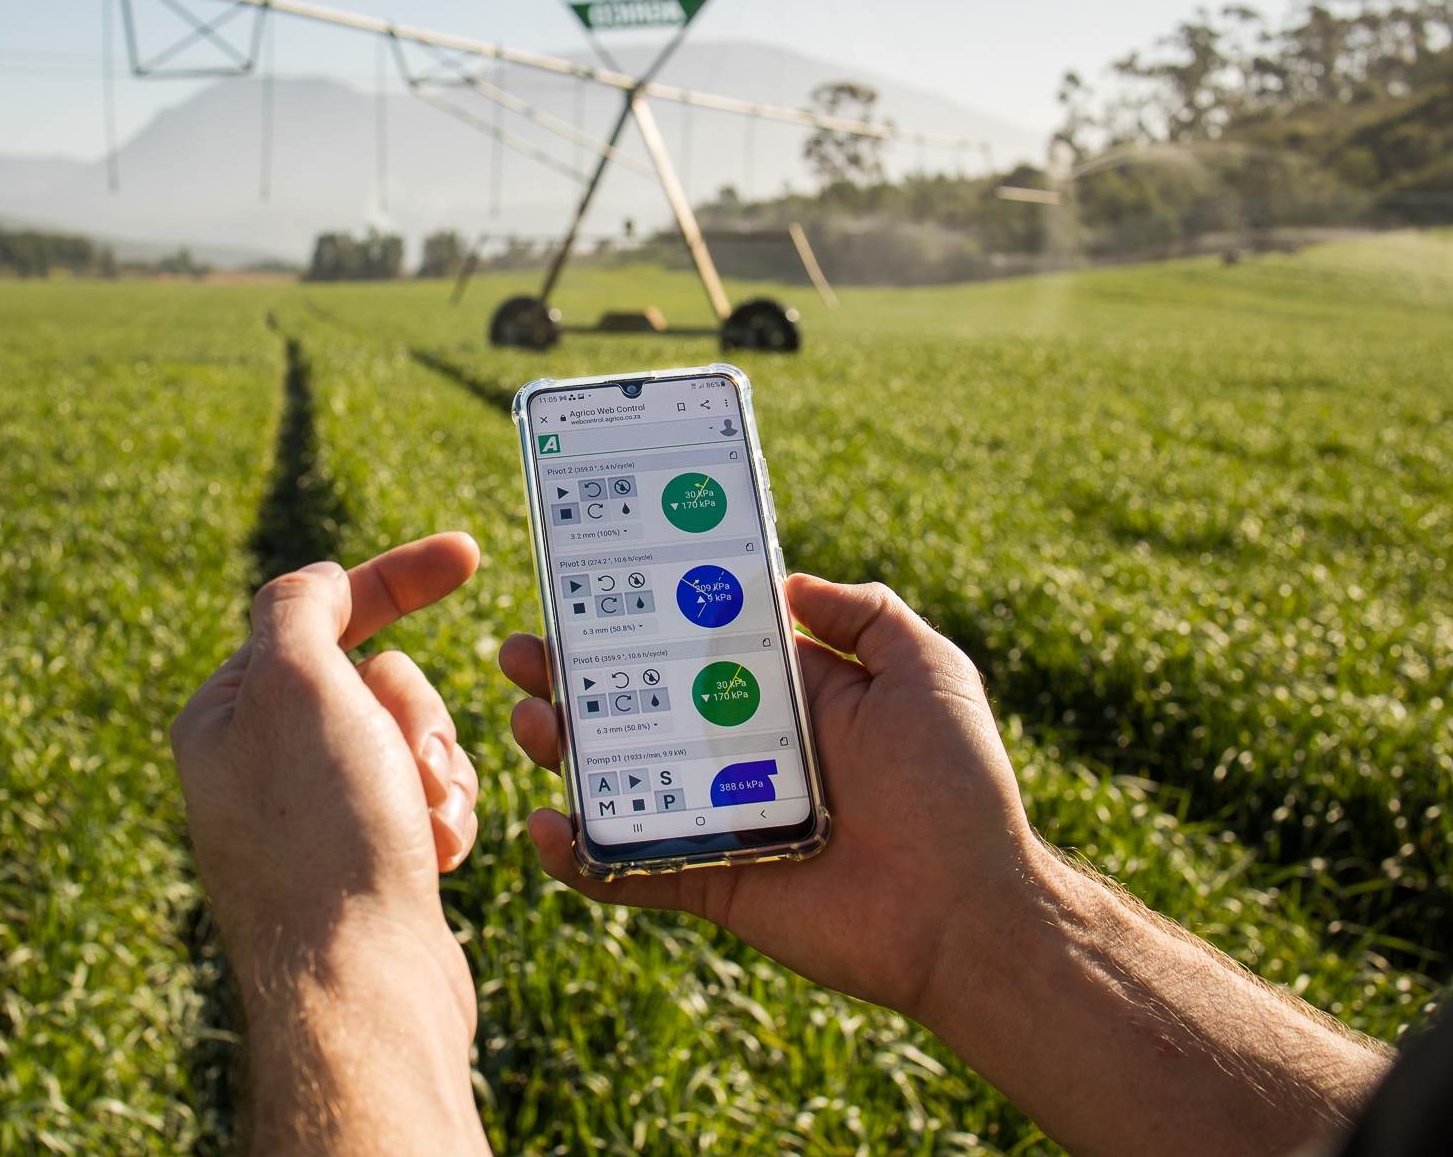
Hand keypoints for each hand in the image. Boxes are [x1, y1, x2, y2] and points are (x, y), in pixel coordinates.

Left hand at [172, 533, 488, 1155]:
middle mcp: (262, 765)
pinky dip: (443, 818)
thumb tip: (319, 583)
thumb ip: (300, 607)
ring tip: (423, 823)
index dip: (396, 577)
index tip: (469, 552)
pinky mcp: (365, 864)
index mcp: (227, 716)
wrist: (363, 987)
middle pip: (378, 679)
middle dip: (415, 712)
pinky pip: (427, 802)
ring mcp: (315, 818)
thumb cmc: (326, 835)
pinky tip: (435, 858)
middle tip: (406, 764)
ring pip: (412, 739)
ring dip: (436, 769)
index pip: (317, 613)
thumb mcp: (294, 685)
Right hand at [501, 573, 1033, 1014]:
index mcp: (786, 697)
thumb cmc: (958, 786)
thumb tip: (788, 581)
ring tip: (526, 720)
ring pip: (619, 778)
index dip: (641, 616)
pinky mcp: (709, 883)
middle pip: (637, 705)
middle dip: (573, 677)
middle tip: (521, 652)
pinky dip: (578, 856)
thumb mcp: (927, 671)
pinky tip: (544, 827)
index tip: (584, 584)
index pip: (694, 645)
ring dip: (562, 751)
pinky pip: (629, 869)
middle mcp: (742, 751)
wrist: (972, 913)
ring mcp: (719, 818)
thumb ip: (867, 614)